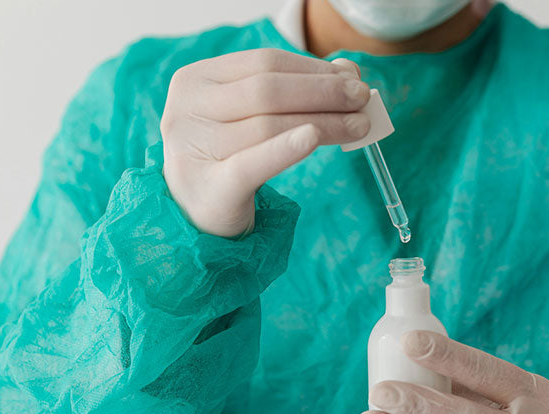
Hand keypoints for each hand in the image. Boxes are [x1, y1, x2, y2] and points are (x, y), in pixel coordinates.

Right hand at [160, 48, 370, 237]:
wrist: (194, 214)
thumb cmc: (228, 157)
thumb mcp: (251, 116)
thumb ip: (291, 90)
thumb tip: (347, 71)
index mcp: (195, 79)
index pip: (265, 63)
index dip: (313, 69)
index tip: (353, 76)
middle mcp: (186, 109)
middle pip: (268, 91)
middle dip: (324, 92)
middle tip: (363, 98)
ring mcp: (192, 149)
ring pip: (270, 126)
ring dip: (324, 123)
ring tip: (359, 125)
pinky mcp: (209, 188)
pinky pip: (251, 164)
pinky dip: (285, 149)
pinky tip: (313, 138)